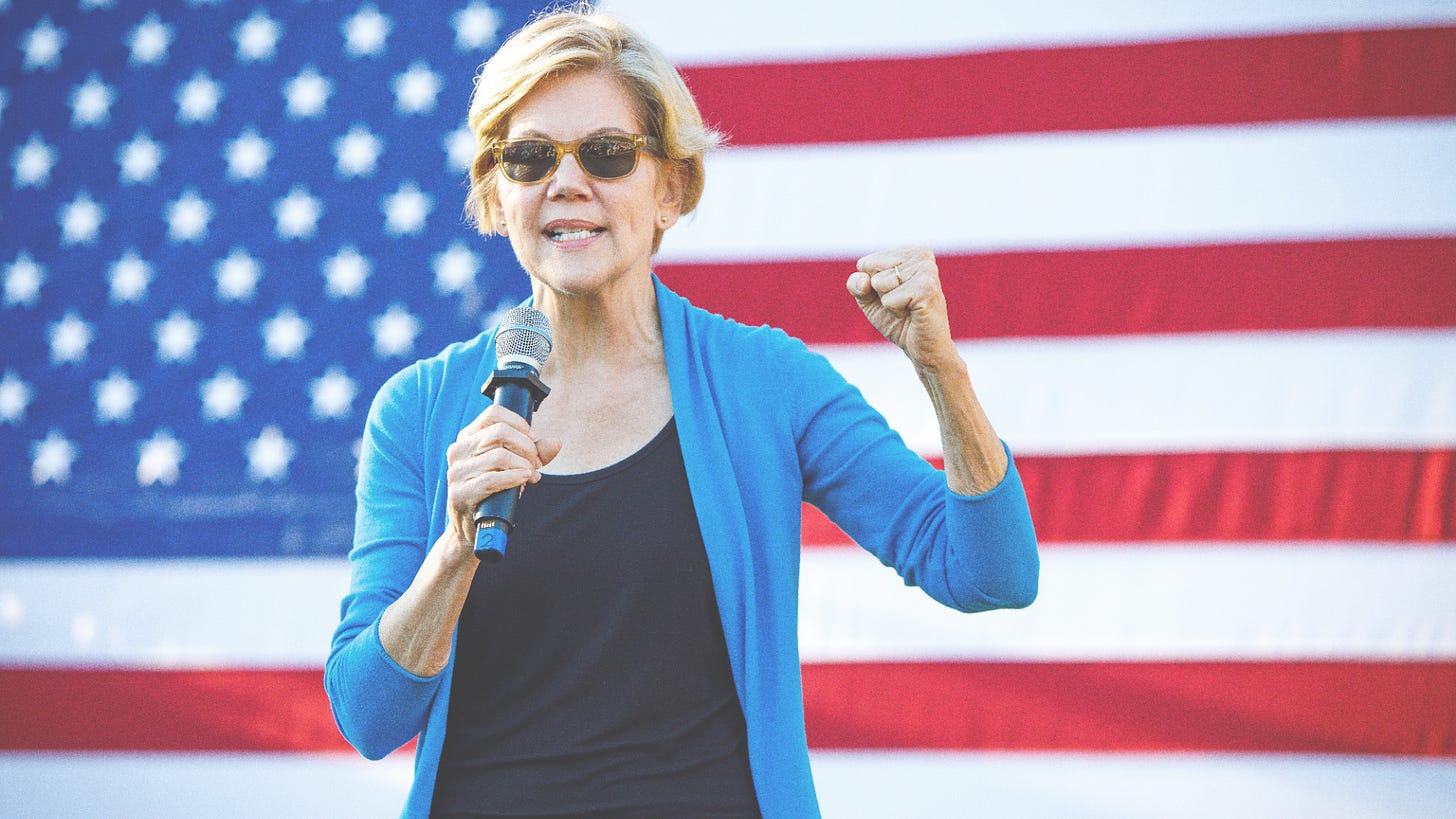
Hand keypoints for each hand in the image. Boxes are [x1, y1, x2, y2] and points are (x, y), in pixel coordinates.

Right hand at [444, 404, 561, 553]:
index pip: (493, 413)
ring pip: (499, 456)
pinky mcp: (459, 493)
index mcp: (467, 437)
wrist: (473, 527)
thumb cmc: (494, 491)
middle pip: (501, 432)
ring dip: (523, 466)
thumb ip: (535, 453)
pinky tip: (524, 480)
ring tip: (530, 476)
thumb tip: (556, 443)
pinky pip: (492, 479)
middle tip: (534, 463)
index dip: (519, 423)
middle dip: (526, 447)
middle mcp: (458, 450)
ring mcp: (456, 472)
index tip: (532, 439)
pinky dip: (514, 478)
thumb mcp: (514, 466)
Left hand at [846, 247, 957, 369]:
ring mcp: (926, 270)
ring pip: (879, 282)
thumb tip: (863, 280)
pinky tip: (913, 313)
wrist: (924, 348)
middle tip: (902, 304)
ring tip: (908, 308)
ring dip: (889, 303)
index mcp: (910, 252)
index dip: (872, 286)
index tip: (894, 296)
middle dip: (879, 293)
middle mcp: (921, 255)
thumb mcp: (870, 300)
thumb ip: (857, 285)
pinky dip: (895, 311)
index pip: (866, 263)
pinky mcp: (927, 288)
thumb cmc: (899, 321)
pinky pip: (888, 299)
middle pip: (872, 270)